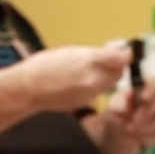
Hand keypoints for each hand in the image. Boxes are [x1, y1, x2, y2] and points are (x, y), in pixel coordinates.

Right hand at [6, 42, 130, 114]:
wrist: (29, 89)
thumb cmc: (44, 67)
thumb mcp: (72, 51)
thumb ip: (97, 53)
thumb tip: (116, 52)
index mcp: (91, 61)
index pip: (122, 58)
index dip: (125, 54)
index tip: (125, 50)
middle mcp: (94, 79)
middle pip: (118, 73)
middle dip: (116, 65)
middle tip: (108, 57)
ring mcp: (90, 93)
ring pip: (109, 83)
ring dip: (107, 75)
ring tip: (92, 68)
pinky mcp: (85, 103)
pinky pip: (98, 92)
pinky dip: (96, 85)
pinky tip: (82, 79)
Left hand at [92, 79, 154, 153]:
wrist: (113, 142)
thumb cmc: (112, 120)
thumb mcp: (112, 110)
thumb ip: (122, 101)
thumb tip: (129, 91)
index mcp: (141, 90)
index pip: (153, 83)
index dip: (151, 89)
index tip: (143, 98)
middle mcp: (152, 100)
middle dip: (147, 112)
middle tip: (132, 122)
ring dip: (146, 125)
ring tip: (129, 131)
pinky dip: (148, 136)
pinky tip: (136, 139)